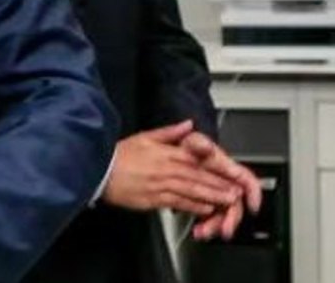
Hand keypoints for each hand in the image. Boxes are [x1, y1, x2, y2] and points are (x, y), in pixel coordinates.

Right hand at [100, 120, 241, 215]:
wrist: (98, 171)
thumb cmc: (118, 155)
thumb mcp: (144, 137)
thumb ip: (169, 132)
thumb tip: (187, 124)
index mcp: (165, 152)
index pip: (196, 160)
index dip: (215, 166)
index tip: (230, 171)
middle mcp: (166, 169)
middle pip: (198, 177)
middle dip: (219, 185)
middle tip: (236, 191)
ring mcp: (160, 185)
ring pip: (191, 191)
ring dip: (211, 196)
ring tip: (227, 201)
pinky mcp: (153, 199)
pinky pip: (178, 203)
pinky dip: (193, 206)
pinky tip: (204, 208)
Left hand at [180, 131, 263, 239]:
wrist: (172, 157)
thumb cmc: (186, 147)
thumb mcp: (191, 142)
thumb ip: (199, 144)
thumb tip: (206, 147)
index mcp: (226, 168)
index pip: (247, 180)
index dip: (254, 193)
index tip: (254, 207)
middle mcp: (224, 183)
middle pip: (235, 204)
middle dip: (230, 219)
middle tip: (224, 230)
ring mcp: (215, 194)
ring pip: (222, 214)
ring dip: (215, 225)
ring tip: (203, 233)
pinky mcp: (205, 203)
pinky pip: (210, 218)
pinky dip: (204, 226)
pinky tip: (197, 231)